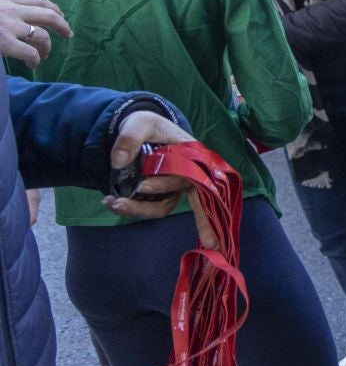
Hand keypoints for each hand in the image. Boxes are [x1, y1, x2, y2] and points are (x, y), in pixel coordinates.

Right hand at [0, 0, 70, 68]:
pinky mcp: (5, 43)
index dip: (54, 9)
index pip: (38, 1)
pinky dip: (35, 60)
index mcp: (7, 0)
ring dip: (47, 47)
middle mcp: (12, 10)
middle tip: (68, 35)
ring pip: (42, 36)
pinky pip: (30, 53)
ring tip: (44, 54)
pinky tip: (32, 64)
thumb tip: (22, 21)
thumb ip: (5, 11)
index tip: (61, 15)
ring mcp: (9, 26)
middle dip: (63, 26)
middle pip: (49, 16)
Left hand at [104, 111, 200, 236]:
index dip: (171, 186)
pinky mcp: (159, 195)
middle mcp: (187, 173)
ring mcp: (174, 187)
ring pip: (164, 206)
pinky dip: (132, 209)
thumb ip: (129, 137)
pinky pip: (151, 208)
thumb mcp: (138, 122)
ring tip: (112, 204)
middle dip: (206, 222)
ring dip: (140, 210)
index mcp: (190, 155)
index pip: (188, 175)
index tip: (145, 187)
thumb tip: (119, 161)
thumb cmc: (145, 124)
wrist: (136, 129)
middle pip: (198, 200)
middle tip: (212, 243)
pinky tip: (112, 202)